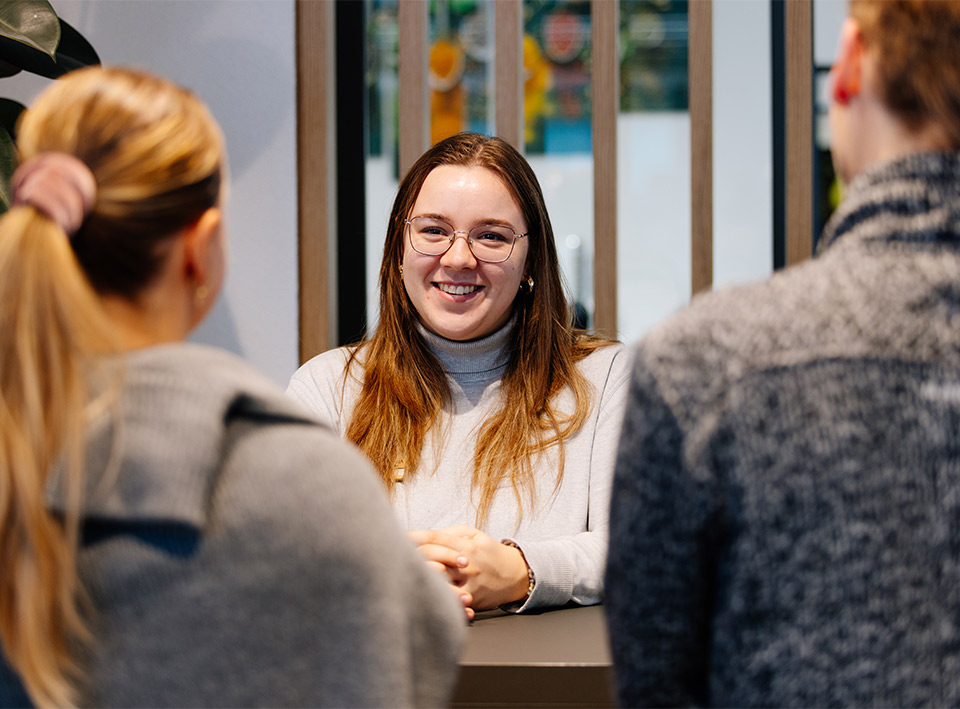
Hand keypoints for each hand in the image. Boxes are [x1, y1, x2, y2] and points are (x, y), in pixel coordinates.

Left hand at [408, 525, 530, 610]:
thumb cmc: (490, 553)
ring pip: (439, 581)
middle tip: (395, 557)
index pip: (434, 538)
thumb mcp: (475, 534)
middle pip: (432, 559)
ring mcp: (469, 582)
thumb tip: (428, 535)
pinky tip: (423, 596)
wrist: (516, 575)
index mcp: (466, 544)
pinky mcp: (472, 598)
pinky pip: (451, 600)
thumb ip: (451, 533)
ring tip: (404, 578)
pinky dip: (437, 598)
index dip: (414, 537)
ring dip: (422, 579)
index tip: (400, 538)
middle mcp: (466, 563)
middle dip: (412, 558)